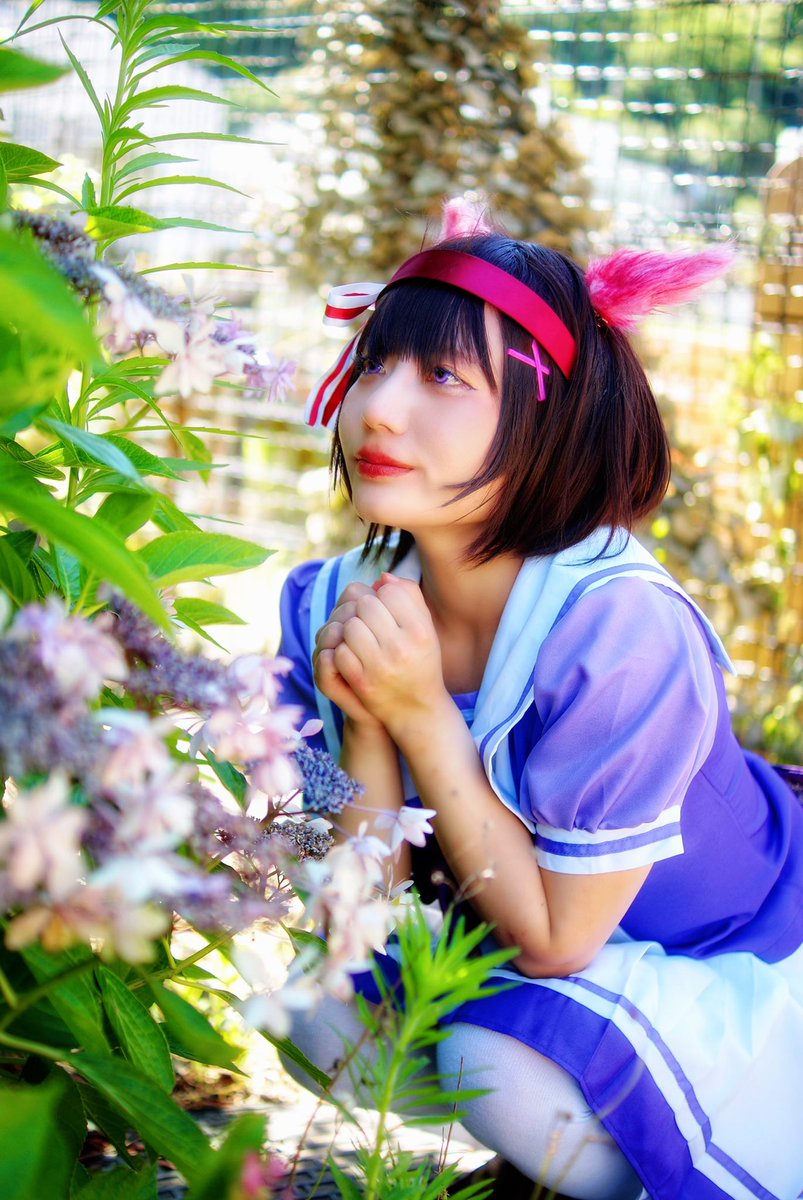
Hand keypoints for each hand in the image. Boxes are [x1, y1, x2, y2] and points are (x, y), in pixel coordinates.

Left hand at [326, 574, 450, 739]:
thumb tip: (381, 577)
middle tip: (367, 620)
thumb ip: (408, 597)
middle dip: (363, 609)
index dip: (382, 595)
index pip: (390, 592)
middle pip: (366, 605)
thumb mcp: (424, 629)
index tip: (384, 606)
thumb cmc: (420, 661)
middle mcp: (403, 648)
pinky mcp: (362, 683)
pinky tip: (352, 655)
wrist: (417, 710)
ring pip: (350, 626)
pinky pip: (339, 652)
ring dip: (350, 629)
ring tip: (359, 637)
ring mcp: (381, 667)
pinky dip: (341, 651)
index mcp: (421, 631)